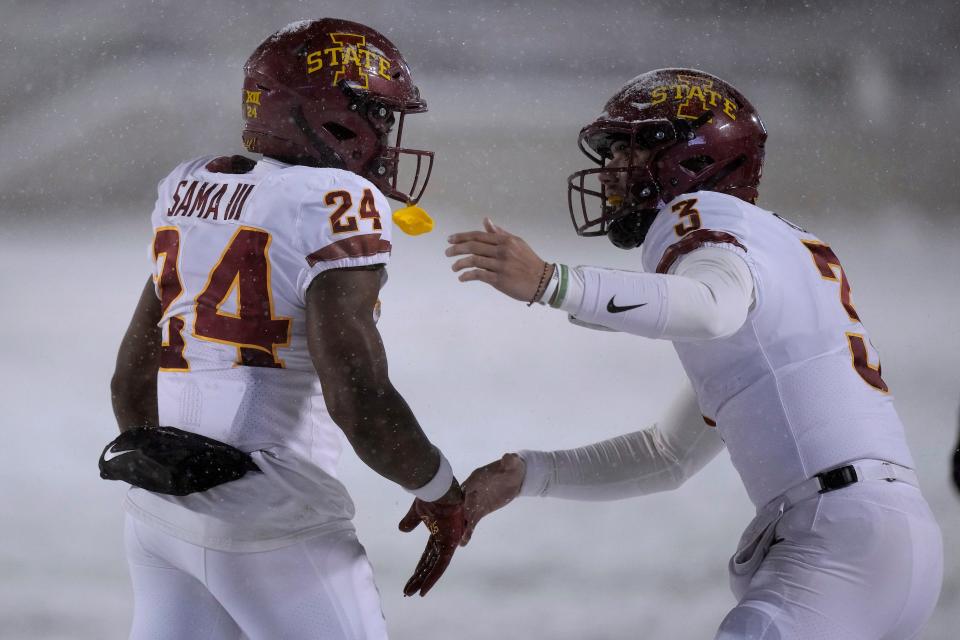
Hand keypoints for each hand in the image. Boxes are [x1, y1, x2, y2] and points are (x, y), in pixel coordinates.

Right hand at [398, 481, 465, 596]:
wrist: (438, 490)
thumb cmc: (430, 497)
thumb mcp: (417, 511)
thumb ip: (411, 521)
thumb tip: (402, 529)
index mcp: (436, 534)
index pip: (427, 556)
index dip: (419, 568)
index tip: (411, 579)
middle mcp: (442, 540)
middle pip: (429, 564)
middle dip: (418, 578)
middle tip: (408, 591)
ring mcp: (447, 543)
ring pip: (435, 568)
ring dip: (423, 581)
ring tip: (412, 593)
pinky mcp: (450, 544)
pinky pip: (441, 565)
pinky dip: (432, 578)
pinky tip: (424, 589)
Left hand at [446, 218, 553, 302]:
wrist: (542, 280)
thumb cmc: (528, 261)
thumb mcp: (516, 243)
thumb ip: (499, 233)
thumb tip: (485, 221)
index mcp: (505, 240)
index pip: (478, 236)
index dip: (461, 237)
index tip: (450, 239)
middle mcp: (502, 251)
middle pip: (473, 247)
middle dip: (456, 249)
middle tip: (447, 253)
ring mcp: (500, 265)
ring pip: (474, 261)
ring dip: (460, 263)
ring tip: (454, 267)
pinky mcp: (499, 279)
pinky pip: (479, 275)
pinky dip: (467, 276)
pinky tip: (462, 277)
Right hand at [460, 453, 525, 545]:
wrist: (516, 476)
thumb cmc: (512, 467)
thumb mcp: (512, 463)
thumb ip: (509, 461)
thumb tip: (508, 457)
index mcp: (477, 477)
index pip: (468, 488)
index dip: (465, 497)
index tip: (463, 507)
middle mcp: (472, 490)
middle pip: (462, 503)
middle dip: (459, 515)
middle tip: (454, 527)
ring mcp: (475, 501)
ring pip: (466, 514)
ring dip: (461, 526)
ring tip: (458, 540)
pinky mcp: (481, 509)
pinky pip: (473, 520)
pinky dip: (468, 530)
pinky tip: (464, 542)